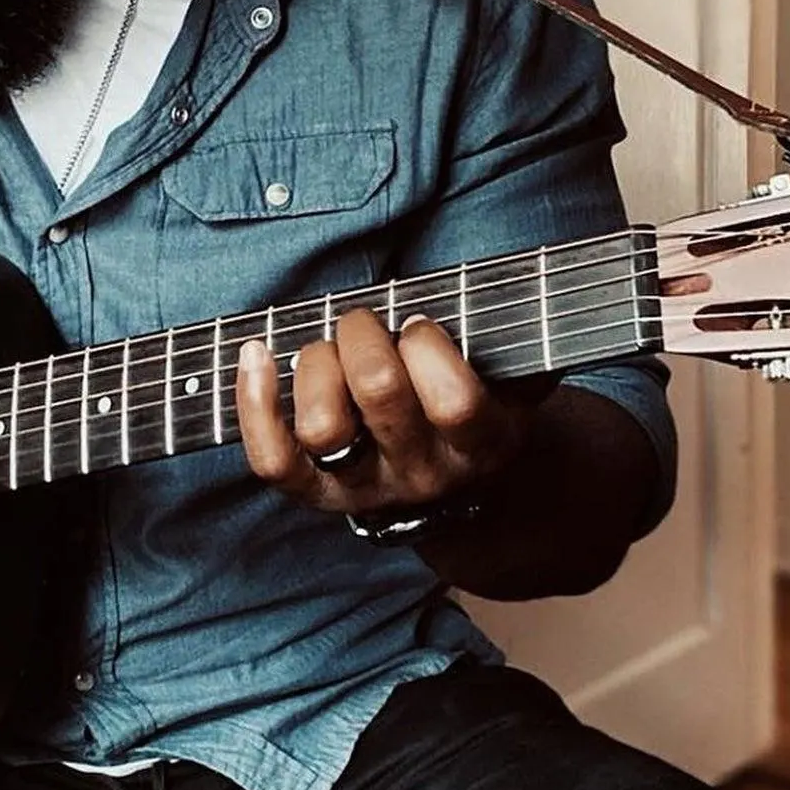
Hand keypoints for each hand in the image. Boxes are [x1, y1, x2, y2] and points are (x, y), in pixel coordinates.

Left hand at [235, 309, 544, 517]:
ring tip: (326, 349)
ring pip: (323, 427)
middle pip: (380, 394)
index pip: (454, 400)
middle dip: (363, 334)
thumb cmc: (478, 400)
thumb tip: (534, 296)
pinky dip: (254, 401)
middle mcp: (423, 474)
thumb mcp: (515, 376)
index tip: (417, 323)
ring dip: (315, 364)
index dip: (428, 346)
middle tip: (365, 323)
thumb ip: (526, 340)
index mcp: (480, 443)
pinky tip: (256, 352)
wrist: (455, 485)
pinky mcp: (315, 493)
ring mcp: (365, 489)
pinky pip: (272, 458)